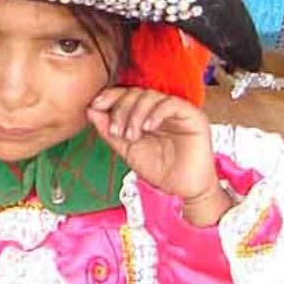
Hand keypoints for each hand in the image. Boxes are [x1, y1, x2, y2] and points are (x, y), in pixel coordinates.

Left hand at [87, 87, 224, 220]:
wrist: (183, 190)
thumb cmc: (159, 169)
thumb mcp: (126, 149)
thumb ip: (109, 130)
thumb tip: (90, 109)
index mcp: (144, 113)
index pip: (125, 94)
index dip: (109, 96)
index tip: (95, 105)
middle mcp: (159, 108)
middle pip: (135, 93)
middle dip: (120, 110)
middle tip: (117, 132)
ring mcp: (176, 111)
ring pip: (150, 96)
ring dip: (135, 114)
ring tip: (132, 136)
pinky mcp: (192, 116)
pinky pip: (171, 104)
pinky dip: (155, 113)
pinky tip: (147, 127)